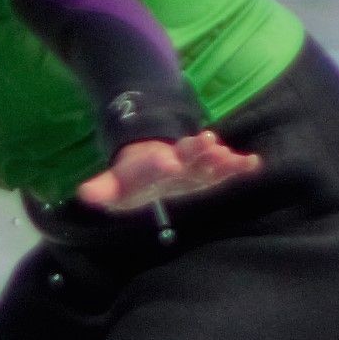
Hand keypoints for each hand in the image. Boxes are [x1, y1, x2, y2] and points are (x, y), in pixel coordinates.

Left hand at [73, 131, 262, 212]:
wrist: (152, 162)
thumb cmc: (134, 179)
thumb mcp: (116, 184)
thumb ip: (103, 190)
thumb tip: (85, 196)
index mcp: (153, 167)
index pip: (156, 165)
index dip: (160, 164)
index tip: (167, 162)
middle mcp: (178, 165)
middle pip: (187, 157)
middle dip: (196, 152)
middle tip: (207, 143)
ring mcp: (196, 168)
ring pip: (208, 162)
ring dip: (219, 159)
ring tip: (230, 155)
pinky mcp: (211, 174)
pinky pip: (227, 170)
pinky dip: (239, 166)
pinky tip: (253, 163)